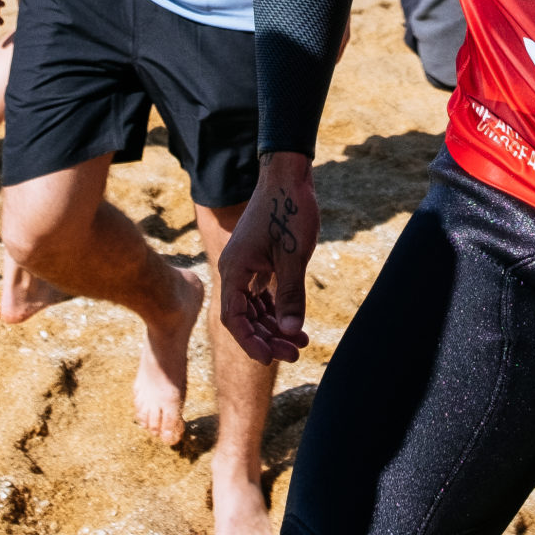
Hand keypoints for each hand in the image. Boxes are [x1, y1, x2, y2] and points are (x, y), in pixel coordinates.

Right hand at [219, 151, 318, 362]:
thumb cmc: (289, 211)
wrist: (288, 176)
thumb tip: (292, 333)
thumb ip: (290, 295)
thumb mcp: (293, 257)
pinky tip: (292, 320)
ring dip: (273, 326)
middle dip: (268, 337)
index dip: (252, 342)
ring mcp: (245, 265)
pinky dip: (275, 308)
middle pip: (244, 317)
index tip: (272, 359)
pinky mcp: (258, 259)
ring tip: (300, 341)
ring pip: (253, 307)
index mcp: (234, 270)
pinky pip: (260, 293)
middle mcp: (234, 270)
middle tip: (295, 353)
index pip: (235, 319)